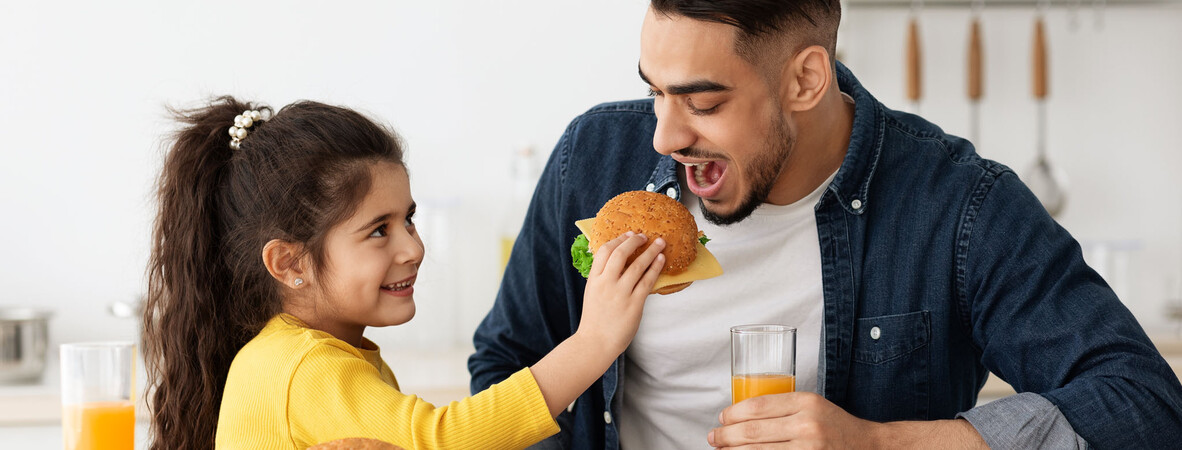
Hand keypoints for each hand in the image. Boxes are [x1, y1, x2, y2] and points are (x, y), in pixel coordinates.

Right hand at [576, 232, 664, 353]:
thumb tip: (617, 261)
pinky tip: (661, 260)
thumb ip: (602, 277)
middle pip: (620, 253)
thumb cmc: (595, 319)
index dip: (618, 240)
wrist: (596, 342)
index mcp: (594, 279)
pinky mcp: (634, 304)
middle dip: (634, 241)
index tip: (628, 234)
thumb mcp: (592, 293)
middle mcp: (606, 283)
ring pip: (637, 265)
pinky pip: (647, 281)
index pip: (604, 251)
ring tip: (660, 243)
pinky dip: (655, 268)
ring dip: (651, 251)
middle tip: (644, 236)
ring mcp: (620, 294)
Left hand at [707, 392, 877, 448]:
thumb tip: (739, 415)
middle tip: (713, 437)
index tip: (722, 418)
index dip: (733, 413)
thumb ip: (782, 407)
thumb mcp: (812, 405)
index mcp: (807, 403)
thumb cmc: (835, 426)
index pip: (758, 406)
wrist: (869, 447)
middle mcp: (808, 426)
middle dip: (726, 436)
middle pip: (753, 431)